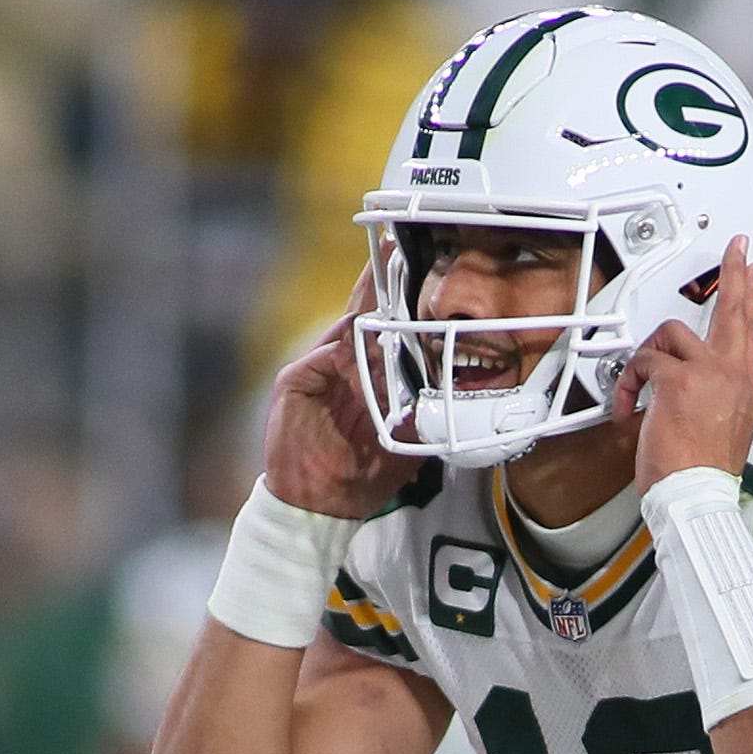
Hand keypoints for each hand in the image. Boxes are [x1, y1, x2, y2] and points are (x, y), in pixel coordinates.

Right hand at [266, 266, 422, 517]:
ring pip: (344, 330)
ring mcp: (317, 369)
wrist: (319, 503)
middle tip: (398, 250)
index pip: (387, 332)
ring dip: (366, 310)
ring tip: (385, 280)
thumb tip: (457, 400)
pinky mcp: (295, 381)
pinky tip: (363, 347)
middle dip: (379, 284)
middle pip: (363, 316)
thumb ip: (421, 416)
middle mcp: (342, 365)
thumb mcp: (404, 442)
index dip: (402, 305)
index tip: (424, 274)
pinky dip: (344, 355)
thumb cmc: (361, 473)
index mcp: (368, 376)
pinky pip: (323, 358)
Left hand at [615, 237, 752, 491]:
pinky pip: (646, 360)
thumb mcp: (726, 427)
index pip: (751, 329)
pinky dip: (631, 382)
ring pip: (675, 332)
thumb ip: (719, 396)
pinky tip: (631, 404)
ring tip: (643, 382)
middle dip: (734, 273)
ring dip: (651, 353)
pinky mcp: (679, 379)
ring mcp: (708, 373)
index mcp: (746, 385)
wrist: (697, 494)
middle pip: (734, 309)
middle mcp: (733, 373)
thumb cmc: (704, 472)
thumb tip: (701, 385)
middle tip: (735, 248)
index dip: (750, 295)